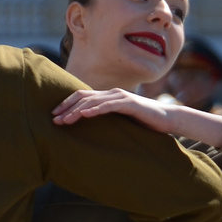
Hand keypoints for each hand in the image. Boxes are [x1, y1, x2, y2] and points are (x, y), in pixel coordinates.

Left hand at [54, 88, 177, 133]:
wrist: (167, 119)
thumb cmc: (143, 122)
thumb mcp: (120, 120)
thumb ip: (106, 120)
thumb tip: (89, 128)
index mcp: (108, 97)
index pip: (82, 96)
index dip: (66, 104)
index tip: (54, 115)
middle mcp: (112, 93)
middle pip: (83, 97)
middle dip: (66, 108)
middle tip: (53, 119)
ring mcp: (120, 97)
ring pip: (93, 101)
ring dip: (76, 110)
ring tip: (64, 120)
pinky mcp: (130, 103)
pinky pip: (109, 105)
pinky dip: (96, 109)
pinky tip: (85, 114)